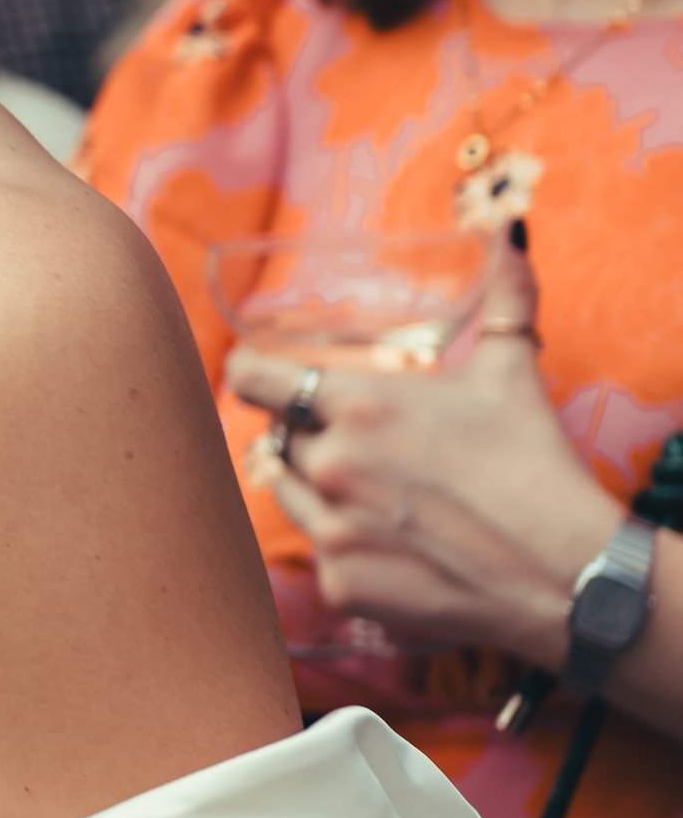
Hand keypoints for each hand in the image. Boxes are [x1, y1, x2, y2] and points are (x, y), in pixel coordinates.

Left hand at [227, 231, 619, 665]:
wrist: (566, 574)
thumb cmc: (535, 465)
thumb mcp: (512, 372)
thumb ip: (503, 298)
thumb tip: (513, 231)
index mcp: (359, 406)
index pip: (251, 379)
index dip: (252, 375)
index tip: (259, 377)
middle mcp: (331, 465)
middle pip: (275, 440)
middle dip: (307, 436)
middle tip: (357, 445)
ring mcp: (331, 530)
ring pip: (289, 495)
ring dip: (317, 488)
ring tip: (380, 493)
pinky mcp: (341, 586)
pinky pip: (319, 555)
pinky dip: (347, 548)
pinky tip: (397, 544)